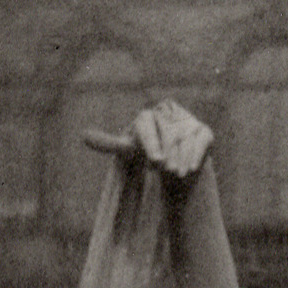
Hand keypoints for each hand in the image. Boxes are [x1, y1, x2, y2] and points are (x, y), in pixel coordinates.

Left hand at [83, 99, 213, 177]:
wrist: (173, 162)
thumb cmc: (146, 154)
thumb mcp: (128, 151)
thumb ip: (109, 143)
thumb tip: (83, 135)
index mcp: (146, 116)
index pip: (148, 126)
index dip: (152, 144)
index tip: (156, 162)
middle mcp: (168, 113)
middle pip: (168, 134)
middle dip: (169, 155)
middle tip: (167, 171)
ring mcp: (187, 121)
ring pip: (185, 140)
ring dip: (182, 159)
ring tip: (178, 174)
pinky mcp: (204, 131)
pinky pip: (201, 142)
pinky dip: (196, 156)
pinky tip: (191, 168)